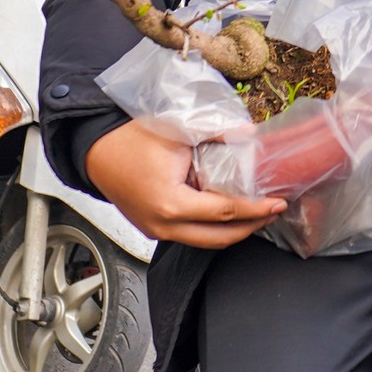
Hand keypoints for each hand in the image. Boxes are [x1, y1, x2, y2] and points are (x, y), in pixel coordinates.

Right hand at [86, 120, 286, 249]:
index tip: (276, 203)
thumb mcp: (177, 130)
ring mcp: (157, 231)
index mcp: (171, 204)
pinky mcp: (153, 229)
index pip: (225, 212)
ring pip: (205, 242)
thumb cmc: (128, 139)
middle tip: (272, 212)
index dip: (255, 209)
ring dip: (233, 230)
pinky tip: (227, 212)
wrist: (95, 150)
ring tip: (256, 214)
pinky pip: (190, 235)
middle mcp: (163, 225)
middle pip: (219, 238)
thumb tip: (248, 134)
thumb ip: (216, 132)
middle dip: (251, 227)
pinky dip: (213, 227)